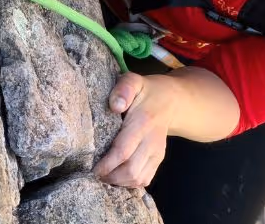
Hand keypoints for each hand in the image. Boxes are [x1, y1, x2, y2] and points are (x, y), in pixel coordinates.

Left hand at [95, 72, 177, 187]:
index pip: (123, 151)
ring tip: (104, 174)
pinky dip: (129, 183)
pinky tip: (118, 174)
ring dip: (118, 182)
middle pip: (131, 171)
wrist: (172, 100)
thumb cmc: (146, 91)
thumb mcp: (134, 80)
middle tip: (94, 172)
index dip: (106, 164)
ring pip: (138, 179)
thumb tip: (115, 106)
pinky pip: (145, 180)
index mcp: (143, 122)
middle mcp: (153, 141)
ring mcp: (158, 152)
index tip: (92, 168)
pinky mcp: (159, 159)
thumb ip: (123, 89)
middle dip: (110, 176)